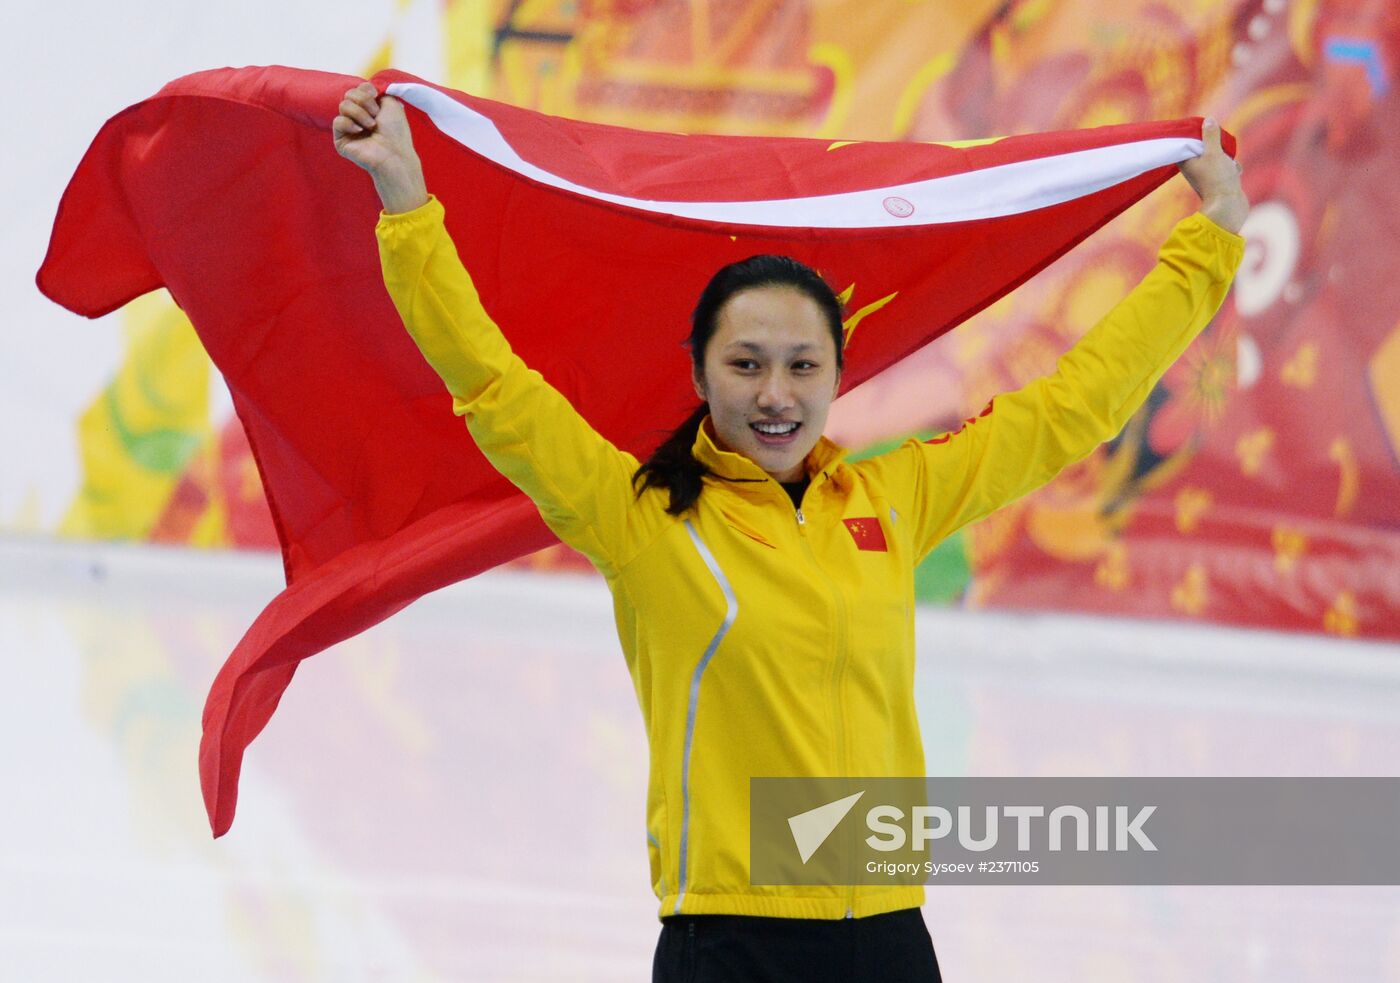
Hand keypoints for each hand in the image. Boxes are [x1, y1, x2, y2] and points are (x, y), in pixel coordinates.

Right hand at [332, 82, 428, 213]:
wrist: (393, 153)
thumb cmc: (396, 131)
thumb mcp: (392, 103)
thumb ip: (379, 91)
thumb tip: (367, 87)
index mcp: (369, 109)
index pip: (358, 89)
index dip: (366, 90)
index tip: (376, 97)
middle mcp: (358, 117)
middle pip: (349, 94)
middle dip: (364, 101)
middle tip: (375, 115)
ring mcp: (348, 128)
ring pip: (343, 105)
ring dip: (360, 113)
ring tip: (371, 126)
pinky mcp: (341, 139)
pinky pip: (338, 121)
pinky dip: (349, 124)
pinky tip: (360, 132)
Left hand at [1177, 117, 1248, 234]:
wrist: (1228, 207)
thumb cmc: (1218, 179)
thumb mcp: (1214, 152)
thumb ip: (1211, 136)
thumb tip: (1208, 120)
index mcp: (1185, 162)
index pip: (1185, 142)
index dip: (1195, 134)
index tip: (1205, 129)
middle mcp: (1193, 169)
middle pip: (1204, 148)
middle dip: (1217, 146)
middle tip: (1221, 148)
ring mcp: (1206, 176)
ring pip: (1218, 157)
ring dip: (1227, 158)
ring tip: (1229, 165)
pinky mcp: (1218, 182)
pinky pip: (1226, 168)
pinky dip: (1232, 168)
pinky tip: (1235, 173)